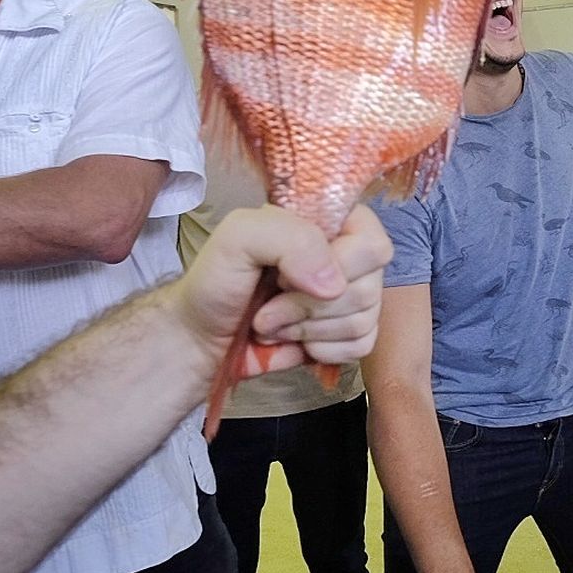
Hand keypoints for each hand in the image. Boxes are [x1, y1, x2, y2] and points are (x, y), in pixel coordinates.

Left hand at [174, 204, 390, 372]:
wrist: (200, 338)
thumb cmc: (216, 281)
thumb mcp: (238, 236)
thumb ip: (289, 237)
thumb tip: (334, 284)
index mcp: (330, 223)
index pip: (372, 242)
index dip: (336, 265)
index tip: (286, 274)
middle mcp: (347, 258)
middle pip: (368, 288)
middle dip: (308, 305)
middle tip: (269, 303)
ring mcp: (350, 299)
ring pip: (364, 320)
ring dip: (307, 328)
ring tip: (272, 321)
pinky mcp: (347, 337)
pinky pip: (360, 346)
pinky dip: (320, 349)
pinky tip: (291, 340)